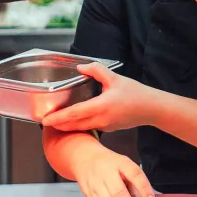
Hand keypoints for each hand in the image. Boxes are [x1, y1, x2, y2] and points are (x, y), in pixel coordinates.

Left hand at [43, 63, 158, 132]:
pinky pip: (89, 128)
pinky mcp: (108, 129)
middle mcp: (100, 119)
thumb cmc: (136, 93)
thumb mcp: (115, 78)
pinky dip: (78, 126)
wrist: (151, 109)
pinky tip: (74, 121)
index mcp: (100, 106)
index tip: (45, 120)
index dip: (57, 117)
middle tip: (44, 122)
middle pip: (73, 125)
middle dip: (58, 124)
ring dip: (67, 126)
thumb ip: (96, 70)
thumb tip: (81, 67)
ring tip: (55, 122)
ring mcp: (104, 126)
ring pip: (81, 128)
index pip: (74, 114)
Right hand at [69, 148, 156, 196]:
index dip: (144, 188)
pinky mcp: (88, 193)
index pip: (135, 174)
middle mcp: (107, 172)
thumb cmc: (110, 165)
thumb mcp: (125, 167)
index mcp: (121, 163)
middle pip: (119, 194)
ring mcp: (95, 183)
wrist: (86, 159)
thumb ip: (135, 186)